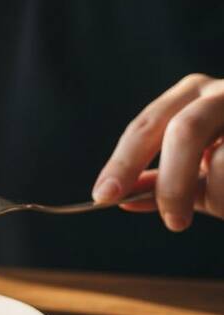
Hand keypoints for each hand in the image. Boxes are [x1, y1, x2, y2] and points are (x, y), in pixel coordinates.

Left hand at [92, 74, 223, 230]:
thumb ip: (162, 181)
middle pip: (184, 131)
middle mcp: (222, 91)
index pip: (145, 127)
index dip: (122, 163)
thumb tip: (119, 198)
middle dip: (173, 183)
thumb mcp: (202, 171)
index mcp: (191, 96)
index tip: (103, 197)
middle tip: (173, 223)